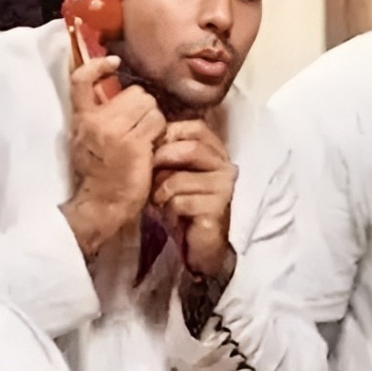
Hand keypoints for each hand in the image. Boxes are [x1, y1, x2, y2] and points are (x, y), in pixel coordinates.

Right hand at [60, 55, 165, 256]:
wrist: (102, 204)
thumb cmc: (102, 176)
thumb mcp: (90, 142)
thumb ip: (101, 119)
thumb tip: (121, 99)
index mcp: (82, 119)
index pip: (81, 80)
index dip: (97, 66)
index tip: (112, 61)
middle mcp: (95, 121)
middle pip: (136, 93)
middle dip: (145, 107)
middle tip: (142, 129)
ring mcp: (114, 131)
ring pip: (151, 106)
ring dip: (156, 121)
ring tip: (148, 140)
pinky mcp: (133, 143)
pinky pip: (159, 123)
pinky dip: (162, 133)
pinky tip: (154, 148)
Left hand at [150, 120, 237, 276]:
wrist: (196, 242)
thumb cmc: (180, 204)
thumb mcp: (170, 171)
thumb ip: (165, 150)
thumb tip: (146, 133)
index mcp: (216, 152)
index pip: (196, 128)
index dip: (168, 135)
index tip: (153, 151)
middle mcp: (225, 166)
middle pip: (190, 149)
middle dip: (161, 163)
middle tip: (151, 180)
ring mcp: (225, 187)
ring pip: (178, 179)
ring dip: (161, 194)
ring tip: (163, 203)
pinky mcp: (218, 208)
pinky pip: (180, 202)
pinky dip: (169, 212)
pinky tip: (174, 218)